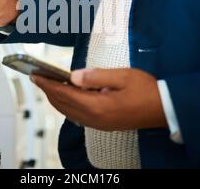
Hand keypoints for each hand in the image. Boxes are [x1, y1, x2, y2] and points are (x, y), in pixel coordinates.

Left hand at [32, 68, 167, 130]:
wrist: (164, 110)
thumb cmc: (147, 91)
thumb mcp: (123, 77)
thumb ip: (96, 76)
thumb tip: (73, 76)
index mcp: (98, 106)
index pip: (64, 94)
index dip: (48, 84)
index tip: (35, 75)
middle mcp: (95, 118)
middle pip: (63, 104)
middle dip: (48, 90)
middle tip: (37, 77)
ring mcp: (99, 123)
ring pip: (69, 111)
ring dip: (56, 98)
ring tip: (49, 84)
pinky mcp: (103, 124)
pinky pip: (78, 115)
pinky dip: (67, 104)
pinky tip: (67, 95)